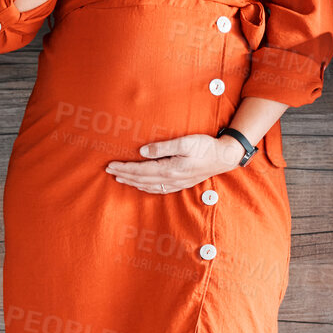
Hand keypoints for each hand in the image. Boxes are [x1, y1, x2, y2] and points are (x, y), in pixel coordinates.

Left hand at [107, 133, 241, 193]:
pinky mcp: (180, 183)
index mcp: (170, 169)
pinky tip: (141, 185)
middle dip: (124, 175)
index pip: (140, 171)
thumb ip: (162, 147)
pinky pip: (158, 189)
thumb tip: (142, 152)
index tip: (111, 166)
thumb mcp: (185, 142)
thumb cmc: (205, 147)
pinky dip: (145, 188)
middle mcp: (171, 180)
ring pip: (148, 186)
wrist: (224, 157)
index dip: (124, 169)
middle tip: (109, 171)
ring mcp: (176, 184)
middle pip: (141, 180)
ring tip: (120, 178)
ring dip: (132, 182)